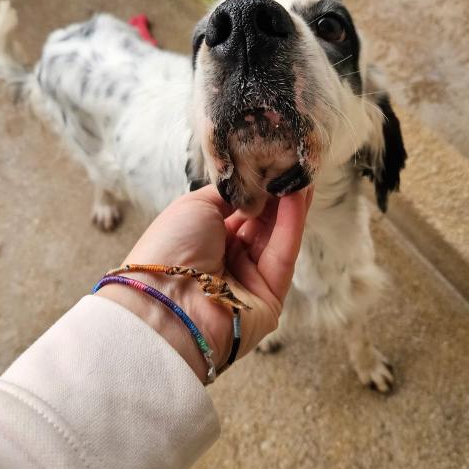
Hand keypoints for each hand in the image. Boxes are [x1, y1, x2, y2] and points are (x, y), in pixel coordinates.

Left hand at [97, 185, 310, 380]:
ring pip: (276, 238)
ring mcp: (249, 281)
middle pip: (260, 225)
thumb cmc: (169, 250)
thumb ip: (227, 195)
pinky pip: (283, 256)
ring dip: (289, 206)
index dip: (256, 190)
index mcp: (202, 242)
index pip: (237, 213)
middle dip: (277, 195)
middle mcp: (226, 262)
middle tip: (294, 164)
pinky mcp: (270, 299)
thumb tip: (250, 185)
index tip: (273, 164)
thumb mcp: (194, 207)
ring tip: (302, 174)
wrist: (166, 303)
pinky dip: (291, 225)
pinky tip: (298, 196)